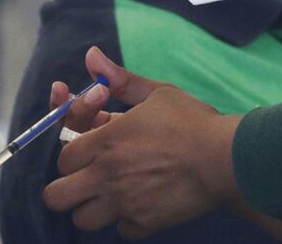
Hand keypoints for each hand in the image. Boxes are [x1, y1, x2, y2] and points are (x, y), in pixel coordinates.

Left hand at [44, 47, 241, 238]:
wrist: (225, 157)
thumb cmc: (191, 120)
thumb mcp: (155, 92)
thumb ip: (119, 78)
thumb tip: (91, 55)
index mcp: (105, 142)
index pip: (63, 157)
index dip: (71, 151)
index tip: (87, 144)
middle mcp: (107, 175)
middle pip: (56, 196)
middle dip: (65, 186)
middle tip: (83, 177)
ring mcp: (124, 203)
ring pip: (82, 219)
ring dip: (89, 207)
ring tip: (107, 192)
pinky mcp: (145, 223)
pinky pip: (120, 230)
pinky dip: (125, 220)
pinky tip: (138, 203)